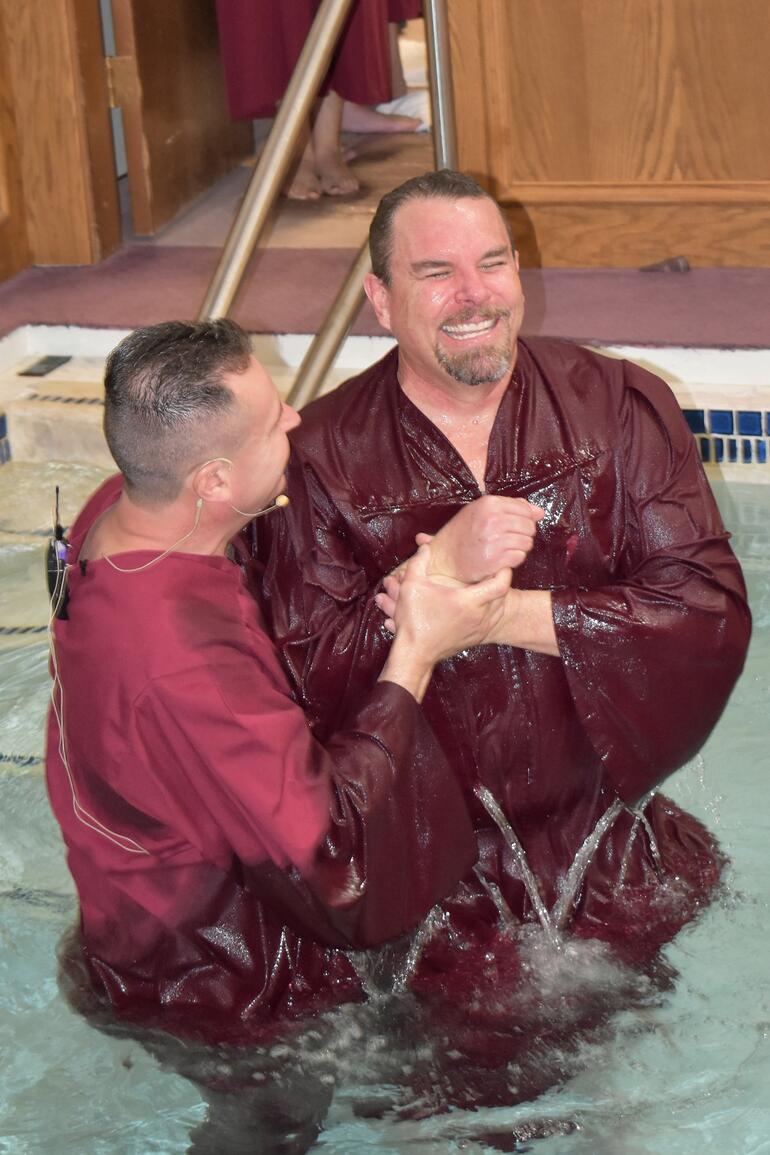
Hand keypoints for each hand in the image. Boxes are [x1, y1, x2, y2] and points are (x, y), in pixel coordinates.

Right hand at [390, 544, 511, 662]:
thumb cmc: (414, 620)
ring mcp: (479, 629)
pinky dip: (491, 610)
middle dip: (500, 580)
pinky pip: (492, 620)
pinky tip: (477, 603)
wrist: (414, 654)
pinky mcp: (476, 638)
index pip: (501, 584)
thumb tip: (425, 547)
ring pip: (499, 609)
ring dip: (496, 596)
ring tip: (485, 585)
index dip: (504, 571)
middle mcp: (480, 617)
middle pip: (504, 595)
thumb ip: (419, 563)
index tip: (500, 562)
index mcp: (469, 602)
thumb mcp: (411, 587)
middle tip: (491, 570)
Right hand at [426, 495, 543, 582]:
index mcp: (489, 504)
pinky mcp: (494, 559)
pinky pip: (519, 557)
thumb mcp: (480, 512)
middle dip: (524, 535)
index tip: (515, 526)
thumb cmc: (462, 534)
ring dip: (520, 548)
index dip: (525, 519)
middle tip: (510, 540)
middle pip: (529, 526)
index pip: (525, 509)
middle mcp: (491, 519)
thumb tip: (539, 512)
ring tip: (505, 549)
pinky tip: (503, 559)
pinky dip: (514, 560)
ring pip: (527, 543)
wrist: (444, 558)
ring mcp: (493, 540)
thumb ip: (510, 507)